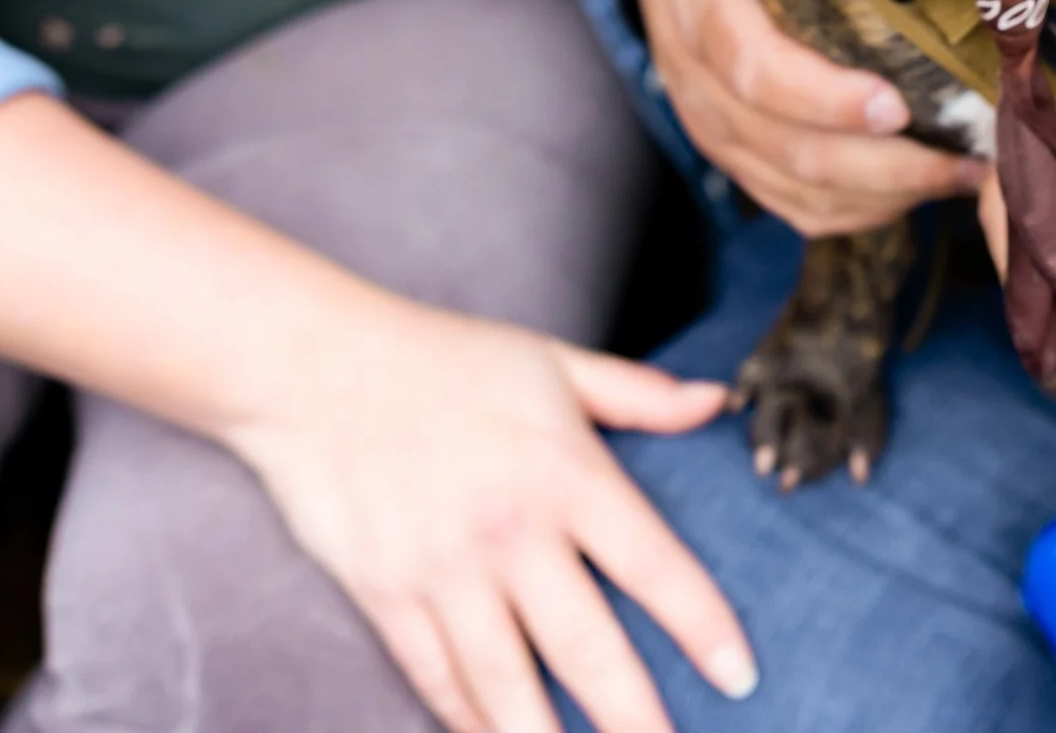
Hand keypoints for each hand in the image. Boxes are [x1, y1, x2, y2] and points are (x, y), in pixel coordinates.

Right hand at [228, 296, 751, 732]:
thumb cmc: (445, 358)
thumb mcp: (555, 362)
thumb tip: (715, 400)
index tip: (740, 675)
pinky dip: (470, 721)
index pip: (654, 565)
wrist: (315, 366)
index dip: (703, 626)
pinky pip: (436, 677)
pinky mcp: (386, 595)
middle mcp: (512, 532)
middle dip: (634, 718)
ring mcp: (444, 571)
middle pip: (586, 648)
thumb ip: (640, 394)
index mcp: (566, 472)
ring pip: (506, 685)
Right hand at [618, 0, 982, 234]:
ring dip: (877, 195)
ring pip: (786, 185)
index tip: (892, 106)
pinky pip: (788, 201)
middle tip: (960, 157)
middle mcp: (691, 67)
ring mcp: (710, 114)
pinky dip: (854, 211)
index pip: (747, 61)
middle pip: (774, 144)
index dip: (816, 96)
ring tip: (966, 175)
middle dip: (870, 165)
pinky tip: (922, 190)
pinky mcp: (734, 142)